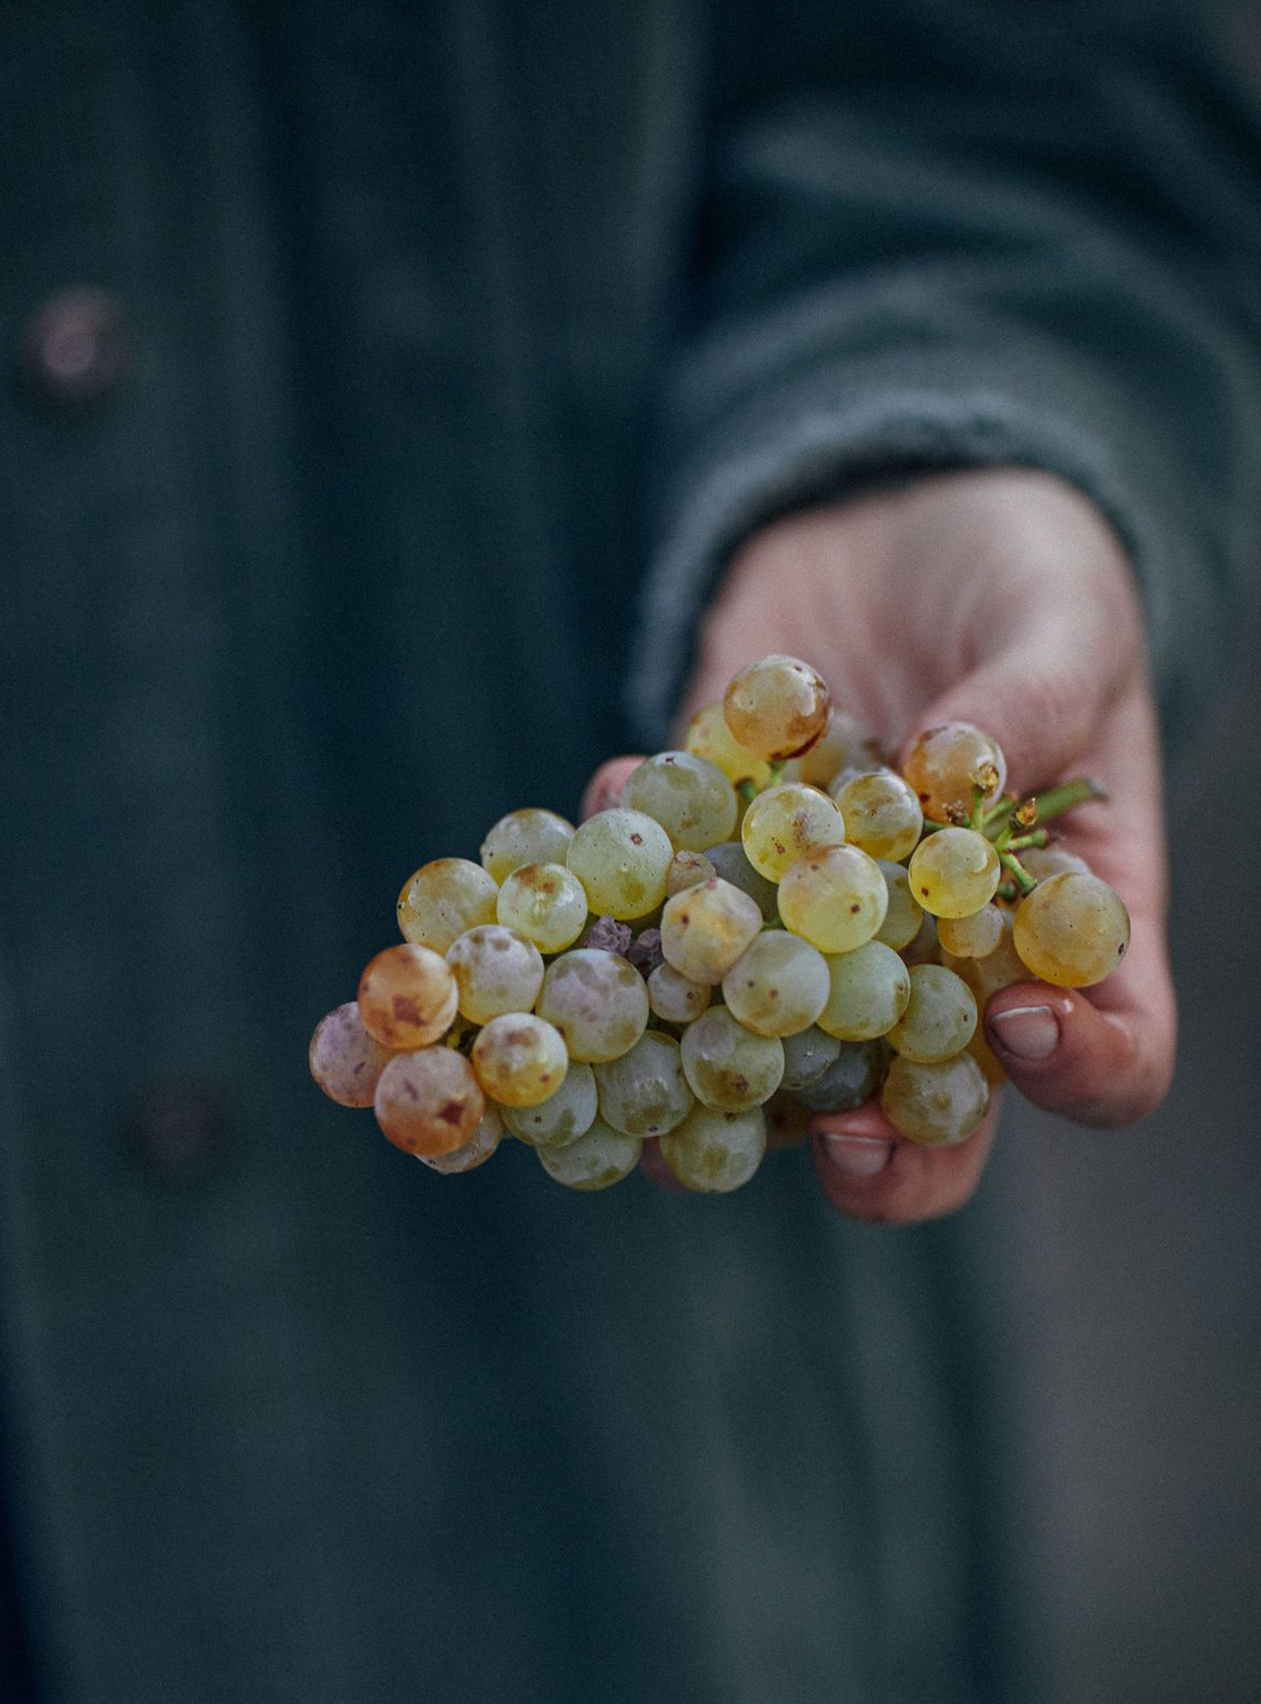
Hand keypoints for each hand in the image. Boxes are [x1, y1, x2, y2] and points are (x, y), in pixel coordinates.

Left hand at [584, 468, 1175, 1221]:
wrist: (887, 521)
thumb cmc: (1020, 572)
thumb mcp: (1057, 611)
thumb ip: (1032, 695)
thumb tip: (961, 774)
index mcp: (1067, 919)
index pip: (1116, 1045)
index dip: (1083, 1066)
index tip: (1024, 1026)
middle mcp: (943, 962)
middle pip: (936, 1111)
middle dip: (886, 1156)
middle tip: (837, 1145)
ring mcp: (818, 933)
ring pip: (776, 1061)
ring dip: (709, 1082)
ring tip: (654, 1074)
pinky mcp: (718, 875)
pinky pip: (666, 917)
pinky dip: (623, 880)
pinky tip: (612, 792)